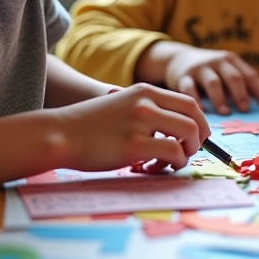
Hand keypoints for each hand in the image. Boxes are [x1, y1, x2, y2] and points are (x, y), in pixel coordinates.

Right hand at [52, 83, 209, 171]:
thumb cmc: (91, 126)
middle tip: (187, 152)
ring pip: (189, 134)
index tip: (193, 138)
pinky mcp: (133, 144)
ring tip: (167, 162)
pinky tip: (152, 168)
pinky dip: (171, 164)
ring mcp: (141, 122)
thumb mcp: (124, 105)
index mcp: (146, 91)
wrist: (59, 134)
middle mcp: (146, 101)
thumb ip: (150, 110)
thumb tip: (179, 130)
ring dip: (186, 153)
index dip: (198, 123)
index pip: (189, 103)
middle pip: (195, 118)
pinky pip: (173, 153)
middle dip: (199, 139)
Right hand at [164, 45, 258, 113]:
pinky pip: (189, 88)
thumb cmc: (209, 72)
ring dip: (220, 98)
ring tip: (225, 113)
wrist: (177, 59)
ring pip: (213, 82)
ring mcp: (200, 68)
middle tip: (245, 110)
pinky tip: (201, 111)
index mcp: (231, 61)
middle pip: (233, 76)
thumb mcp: (225, 71)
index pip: (249, 74)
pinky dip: (196, 100)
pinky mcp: (183, 76)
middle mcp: (217, 61)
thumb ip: (240, 84)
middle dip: (240, 93)